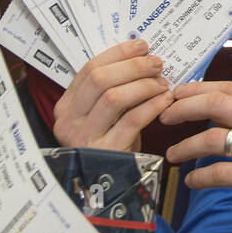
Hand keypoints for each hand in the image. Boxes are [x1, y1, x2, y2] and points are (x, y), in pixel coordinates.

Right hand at [52, 40, 174, 151]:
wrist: (107, 187)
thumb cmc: (111, 145)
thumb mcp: (103, 117)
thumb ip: (113, 91)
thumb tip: (141, 58)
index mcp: (66, 107)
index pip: (89, 69)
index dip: (117, 54)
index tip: (142, 45)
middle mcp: (69, 121)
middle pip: (100, 79)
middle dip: (133, 66)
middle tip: (156, 63)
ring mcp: (84, 137)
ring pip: (114, 97)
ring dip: (143, 85)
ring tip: (162, 83)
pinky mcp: (106, 152)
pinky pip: (132, 120)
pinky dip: (152, 106)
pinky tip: (165, 100)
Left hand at [161, 81, 231, 232]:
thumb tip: (215, 112)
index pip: (228, 88)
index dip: (196, 89)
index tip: (175, 94)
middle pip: (216, 104)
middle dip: (182, 108)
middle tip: (162, 117)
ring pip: (212, 139)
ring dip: (185, 147)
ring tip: (171, 156)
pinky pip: (220, 173)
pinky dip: (199, 177)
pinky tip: (192, 181)